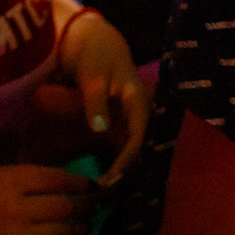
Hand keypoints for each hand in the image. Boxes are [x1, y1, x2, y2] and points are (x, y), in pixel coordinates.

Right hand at [0, 164, 92, 234]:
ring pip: (63, 233)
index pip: (55, 177)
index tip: (92, 186)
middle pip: (65, 205)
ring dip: (80, 230)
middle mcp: (13, 205)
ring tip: (86, 229)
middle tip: (96, 209)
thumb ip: (12, 179)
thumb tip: (48, 183)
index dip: (80, 182)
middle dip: (87, 207)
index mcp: (4, 178)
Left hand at [58, 11, 150, 179]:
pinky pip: (123, 147)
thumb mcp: (93, 75)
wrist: (93, 41)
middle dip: (127, 173)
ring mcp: (133, 119)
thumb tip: (99, 129)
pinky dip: (115, 162)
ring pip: (133, 151)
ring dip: (122, 171)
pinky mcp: (123, 122)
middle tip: (106, 193)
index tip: (112, 179)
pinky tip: (104, 178)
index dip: (127, 161)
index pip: (138, 138)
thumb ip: (95, 101)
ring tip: (104, 193)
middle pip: (140, 149)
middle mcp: (141, 114)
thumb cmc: (94, 55)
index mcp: (140, 102)